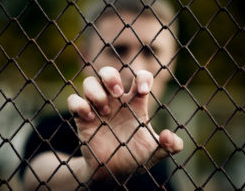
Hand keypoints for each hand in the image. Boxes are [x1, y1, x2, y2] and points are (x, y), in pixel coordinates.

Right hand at [67, 66, 182, 182]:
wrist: (114, 173)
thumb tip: (168, 136)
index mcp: (135, 103)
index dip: (142, 77)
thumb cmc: (136, 157)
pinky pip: (74, 101)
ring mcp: (97, 108)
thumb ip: (170, 146)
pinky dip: (79, 105)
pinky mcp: (82, 118)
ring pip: (89, 82)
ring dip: (96, 91)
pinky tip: (90, 118)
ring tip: (105, 111)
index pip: (139, 77)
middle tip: (118, 93)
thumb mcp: (156, 152)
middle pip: (108, 72)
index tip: (143, 92)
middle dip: (111, 76)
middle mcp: (115, 102)